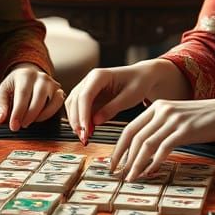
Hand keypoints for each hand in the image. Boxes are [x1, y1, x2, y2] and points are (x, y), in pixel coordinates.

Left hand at [0, 64, 63, 130]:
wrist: (27, 77)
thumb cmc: (14, 87)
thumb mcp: (2, 93)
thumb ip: (1, 106)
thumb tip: (1, 119)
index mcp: (25, 75)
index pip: (22, 94)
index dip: (18, 112)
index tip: (14, 126)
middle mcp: (41, 77)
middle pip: (38, 98)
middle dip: (29, 115)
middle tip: (22, 126)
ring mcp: (52, 83)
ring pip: (52, 100)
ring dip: (41, 115)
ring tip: (30, 122)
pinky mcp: (59, 91)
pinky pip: (59, 103)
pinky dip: (51, 113)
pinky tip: (40, 118)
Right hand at [65, 59, 185, 143]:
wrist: (142, 76)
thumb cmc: (138, 83)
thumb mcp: (129, 97)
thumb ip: (112, 109)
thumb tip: (95, 122)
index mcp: (99, 75)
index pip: (85, 96)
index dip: (83, 114)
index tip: (85, 131)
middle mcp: (90, 79)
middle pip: (75, 100)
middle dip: (77, 121)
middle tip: (84, 138)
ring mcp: (87, 86)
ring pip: (73, 104)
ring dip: (76, 121)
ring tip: (85, 137)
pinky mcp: (88, 95)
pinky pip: (78, 107)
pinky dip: (80, 119)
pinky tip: (87, 131)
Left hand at [111, 97, 214, 179]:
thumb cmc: (203, 119)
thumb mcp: (177, 117)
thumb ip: (161, 128)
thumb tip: (145, 150)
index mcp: (157, 107)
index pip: (130, 128)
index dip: (119, 148)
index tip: (113, 163)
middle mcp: (162, 110)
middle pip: (134, 137)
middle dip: (123, 158)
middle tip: (118, 174)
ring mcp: (173, 120)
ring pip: (146, 144)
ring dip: (136, 164)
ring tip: (131, 178)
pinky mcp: (184, 130)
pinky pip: (163, 148)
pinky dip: (155, 162)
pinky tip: (151, 172)